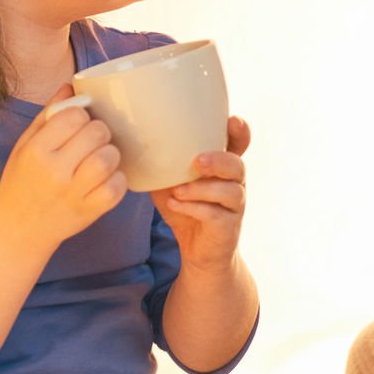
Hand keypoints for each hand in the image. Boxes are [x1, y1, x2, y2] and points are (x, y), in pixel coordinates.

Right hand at [0, 87, 126, 254]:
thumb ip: (49, 115)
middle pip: (96, 133)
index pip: (74, 116)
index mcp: (36, 151)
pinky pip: (117, 188)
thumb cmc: (21, 182)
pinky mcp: (88, 212)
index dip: (82, 115)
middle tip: (93, 140)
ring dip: (110, 154)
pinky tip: (105, 179)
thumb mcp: (25, 146)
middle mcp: (53, 171)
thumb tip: (72, 85)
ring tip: (100, 158)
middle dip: (100, 132)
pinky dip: (117, 180)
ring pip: (108, 158)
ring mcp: (72, 193)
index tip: (79, 124)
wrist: (17, 230)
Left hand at [158, 116, 249, 272]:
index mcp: (223, 169)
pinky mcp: (227, 228)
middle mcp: (234, 184)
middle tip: (197, 161)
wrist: (199, 252)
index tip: (232, 120)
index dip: (240, 132)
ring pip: (230, 191)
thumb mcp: (171, 185)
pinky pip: (216, 215)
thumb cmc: (187, 210)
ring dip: (202, 188)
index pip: (240, 145)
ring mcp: (234, 207)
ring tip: (178, 191)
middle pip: (237, 165)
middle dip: (219, 161)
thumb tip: (133, 145)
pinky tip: (175, 205)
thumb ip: (163, 167)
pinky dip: (194, 209)